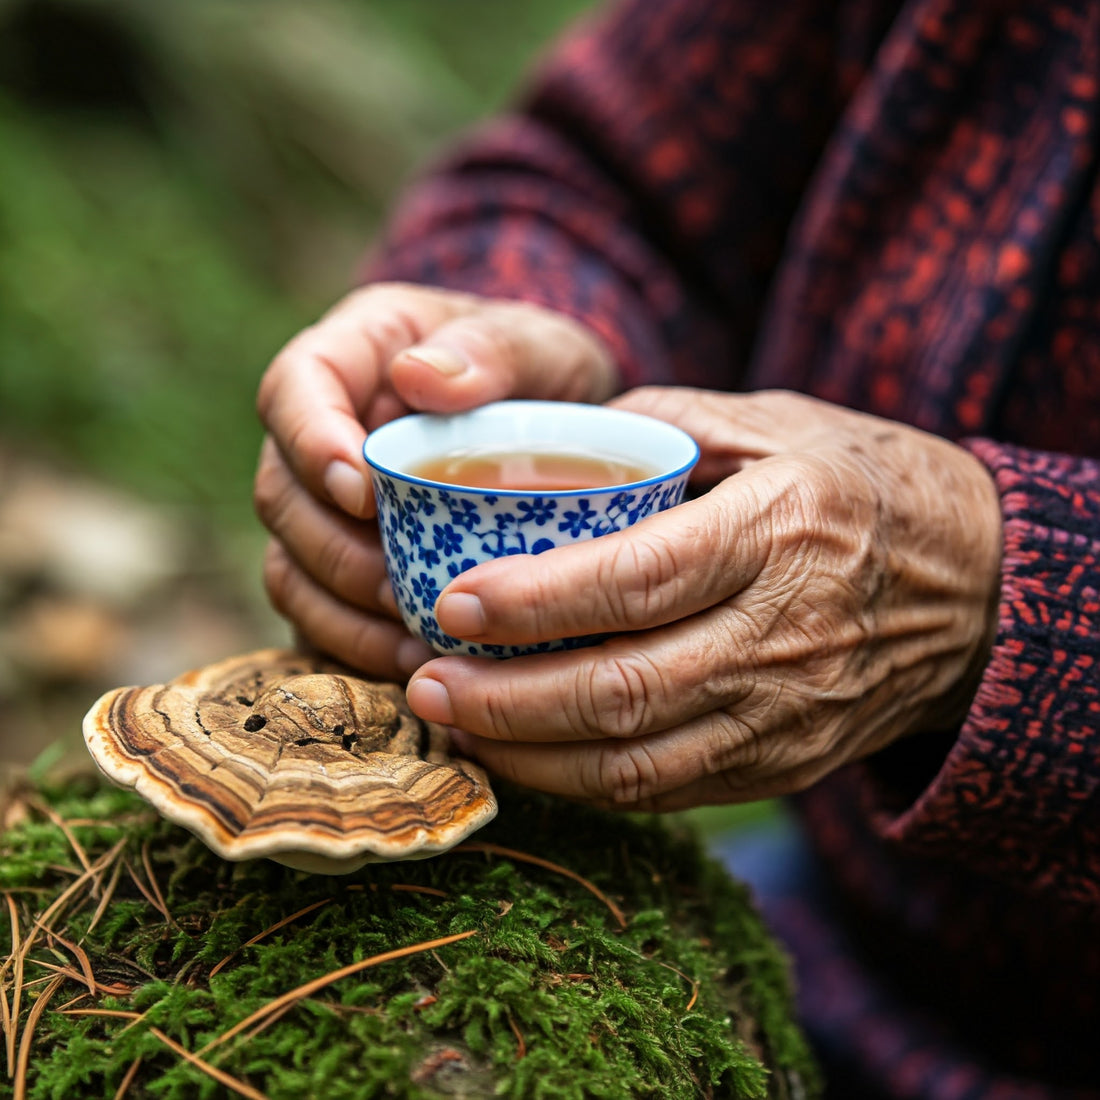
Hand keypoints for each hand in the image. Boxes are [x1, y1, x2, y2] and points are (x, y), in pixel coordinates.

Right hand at [254, 283, 617, 679]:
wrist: (559, 422)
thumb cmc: (542, 372)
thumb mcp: (536, 346)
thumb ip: (489, 352)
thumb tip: (417, 375)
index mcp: (354, 355)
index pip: (293, 388)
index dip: (310, 443)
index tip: (361, 491)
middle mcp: (321, 432)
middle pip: (280, 492)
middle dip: (335, 549)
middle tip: (399, 585)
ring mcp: (325, 503)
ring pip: (289, 562)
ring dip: (341, 609)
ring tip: (412, 639)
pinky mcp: (346, 561)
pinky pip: (320, 612)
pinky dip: (357, 643)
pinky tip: (414, 662)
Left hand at [404, 387, 1002, 809]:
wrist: (976, 589)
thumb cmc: (862, 484)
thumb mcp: (776, 423)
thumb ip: (663, 425)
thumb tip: (546, 438)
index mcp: (781, 531)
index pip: (639, 581)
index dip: (534, 602)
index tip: (450, 603)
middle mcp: (785, 635)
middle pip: (622, 692)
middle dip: (504, 699)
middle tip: (423, 678)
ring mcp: (788, 716)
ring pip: (635, 766)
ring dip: (529, 755)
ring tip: (454, 722)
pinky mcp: (785, 766)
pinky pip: (667, 792)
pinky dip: (583, 783)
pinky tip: (525, 753)